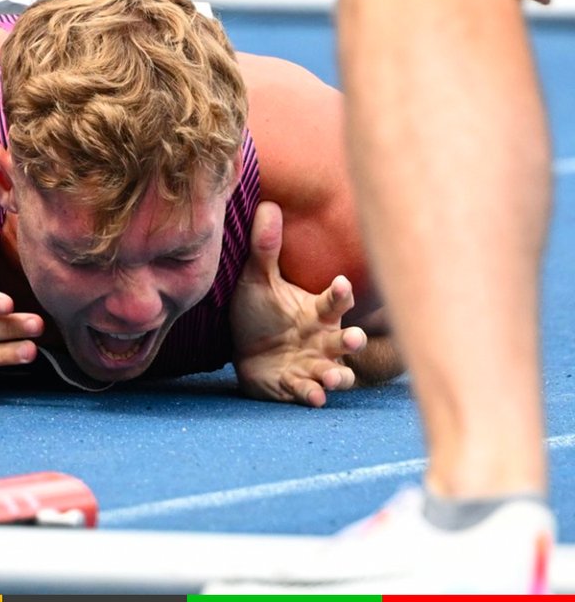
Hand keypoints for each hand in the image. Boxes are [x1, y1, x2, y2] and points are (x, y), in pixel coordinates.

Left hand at [230, 200, 365, 406]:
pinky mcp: (297, 385)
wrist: (245, 353)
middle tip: (355, 337)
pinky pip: (308, 391)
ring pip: (335, 371)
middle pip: (346, 340)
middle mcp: (323, 339)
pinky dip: (312, 395)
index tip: (339, 282)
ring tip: (334, 377)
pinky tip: (314, 397)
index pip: (335, 300)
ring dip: (338, 376)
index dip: (340, 292)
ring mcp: (313, 364)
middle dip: (353, 340)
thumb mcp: (258, 281)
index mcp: (316, 311)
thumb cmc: (260, 312)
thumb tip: (267, 204)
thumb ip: (265, 248)